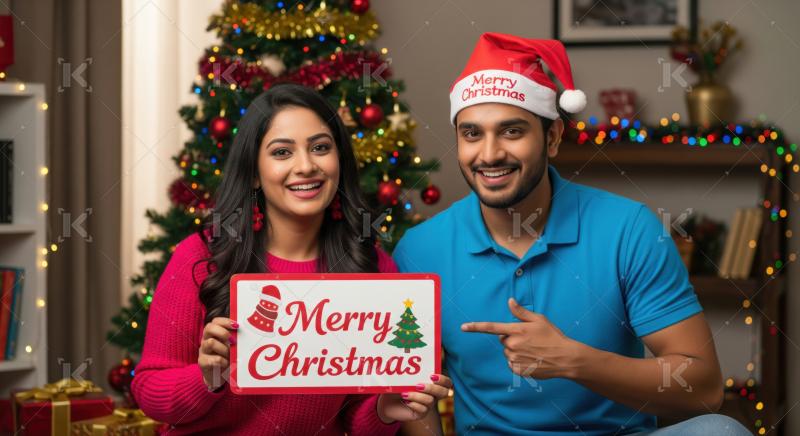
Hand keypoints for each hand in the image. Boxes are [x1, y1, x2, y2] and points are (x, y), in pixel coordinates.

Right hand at [198, 317, 237, 390]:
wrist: (219, 376)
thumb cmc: (227, 358)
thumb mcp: (232, 347)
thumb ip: (236, 338)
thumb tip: (247, 331)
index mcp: (213, 333)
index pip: (215, 321)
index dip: (226, 321)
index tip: (237, 325)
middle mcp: (206, 339)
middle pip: (209, 328)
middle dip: (223, 333)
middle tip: (233, 341)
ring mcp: (203, 350)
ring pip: (210, 342)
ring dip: (223, 349)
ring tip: (230, 355)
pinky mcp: (202, 362)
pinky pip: (210, 358)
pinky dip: (221, 361)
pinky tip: (226, 364)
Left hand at [377, 374, 452, 422]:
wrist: (387, 401)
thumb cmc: (397, 385)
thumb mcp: (402, 376)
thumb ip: (407, 369)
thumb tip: (406, 359)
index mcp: (433, 383)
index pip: (447, 382)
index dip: (443, 380)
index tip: (432, 375)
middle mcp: (433, 394)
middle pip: (444, 393)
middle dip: (432, 388)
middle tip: (418, 385)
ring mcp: (428, 405)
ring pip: (430, 401)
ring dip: (418, 396)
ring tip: (405, 393)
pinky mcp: (421, 414)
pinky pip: (423, 410)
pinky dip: (414, 404)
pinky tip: (405, 401)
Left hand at [461, 298, 583, 378]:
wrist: (565, 357)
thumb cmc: (552, 336)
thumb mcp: (539, 320)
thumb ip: (521, 312)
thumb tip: (510, 301)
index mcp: (516, 330)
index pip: (491, 327)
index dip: (475, 327)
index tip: (463, 327)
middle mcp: (513, 344)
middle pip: (503, 340)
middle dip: (512, 338)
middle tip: (529, 340)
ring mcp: (514, 358)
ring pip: (507, 352)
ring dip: (515, 350)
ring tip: (533, 350)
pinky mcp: (517, 370)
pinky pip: (511, 364)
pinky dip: (518, 362)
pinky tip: (532, 359)